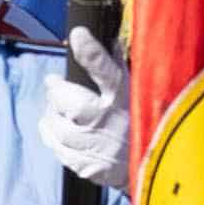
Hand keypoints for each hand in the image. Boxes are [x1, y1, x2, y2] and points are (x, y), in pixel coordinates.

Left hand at [39, 24, 129, 184]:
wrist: (151, 169)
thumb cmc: (143, 124)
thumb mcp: (137, 94)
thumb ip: (120, 69)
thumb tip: (112, 40)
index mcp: (125, 98)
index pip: (108, 71)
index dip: (91, 51)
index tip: (78, 35)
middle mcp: (111, 122)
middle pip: (70, 103)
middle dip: (56, 92)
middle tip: (54, 85)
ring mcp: (99, 148)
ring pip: (58, 128)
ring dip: (52, 117)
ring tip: (58, 111)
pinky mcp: (90, 167)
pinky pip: (60, 150)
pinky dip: (56, 140)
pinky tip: (61, 133)